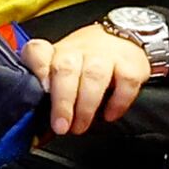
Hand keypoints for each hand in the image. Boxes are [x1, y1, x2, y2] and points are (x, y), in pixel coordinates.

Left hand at [22, 22, 158, 133]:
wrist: (122, 36)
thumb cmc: (85, 60)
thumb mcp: (62, 71)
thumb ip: (50, 96)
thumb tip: (40, 133)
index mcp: (55, 52)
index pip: (38, 51)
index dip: (37, 68)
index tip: (41, 90)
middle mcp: (77, 51)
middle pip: (65, 70)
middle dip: (63, 102)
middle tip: (61, 126)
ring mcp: (104, 55)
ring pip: (93, 76)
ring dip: (86, 106)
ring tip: (80, 126)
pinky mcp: (130, 63)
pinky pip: (124, 82)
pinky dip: (117, 102)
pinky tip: (109, 115)